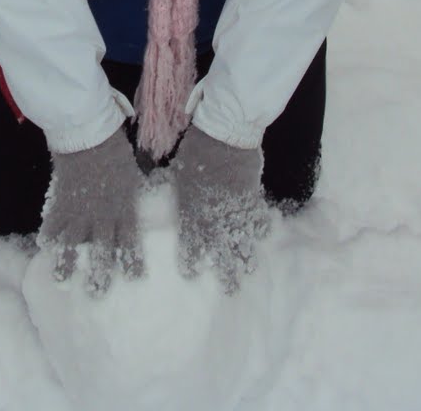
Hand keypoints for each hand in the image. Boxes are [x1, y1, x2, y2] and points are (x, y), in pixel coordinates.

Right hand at [39, 129, 144, 295]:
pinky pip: (52, 223)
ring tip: (62, 281)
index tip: (134, 280)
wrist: (88, 132)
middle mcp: (102, 216)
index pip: (129, 242)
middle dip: (99, 273)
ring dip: (67, 263)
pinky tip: (44, 246)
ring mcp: (79, 211)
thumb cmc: (115, 150)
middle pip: (102, 250)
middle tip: (97, 294)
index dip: (131, 261)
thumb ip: (131, 195)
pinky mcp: (61, 201)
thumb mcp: (131, 175)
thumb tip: (134, 205)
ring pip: (73, 244)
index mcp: (124, 209)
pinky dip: (48, 235)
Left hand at [170, 127, 271, 293]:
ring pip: (243, 238)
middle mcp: (215, 214)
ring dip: (246, 256)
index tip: (190, 275)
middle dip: (226, 271)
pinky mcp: (252, 195)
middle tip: (230, 290)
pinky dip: (260, 227)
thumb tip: (158, 191)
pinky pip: (258, 216)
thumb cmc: (196, 147)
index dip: (191, 259)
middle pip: (222, 249)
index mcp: (194, 209)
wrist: (226, 131)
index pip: (191, 242)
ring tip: (249, 272)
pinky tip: (262, 238)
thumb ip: (174, 188)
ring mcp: (237, 206)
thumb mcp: (178, 170)